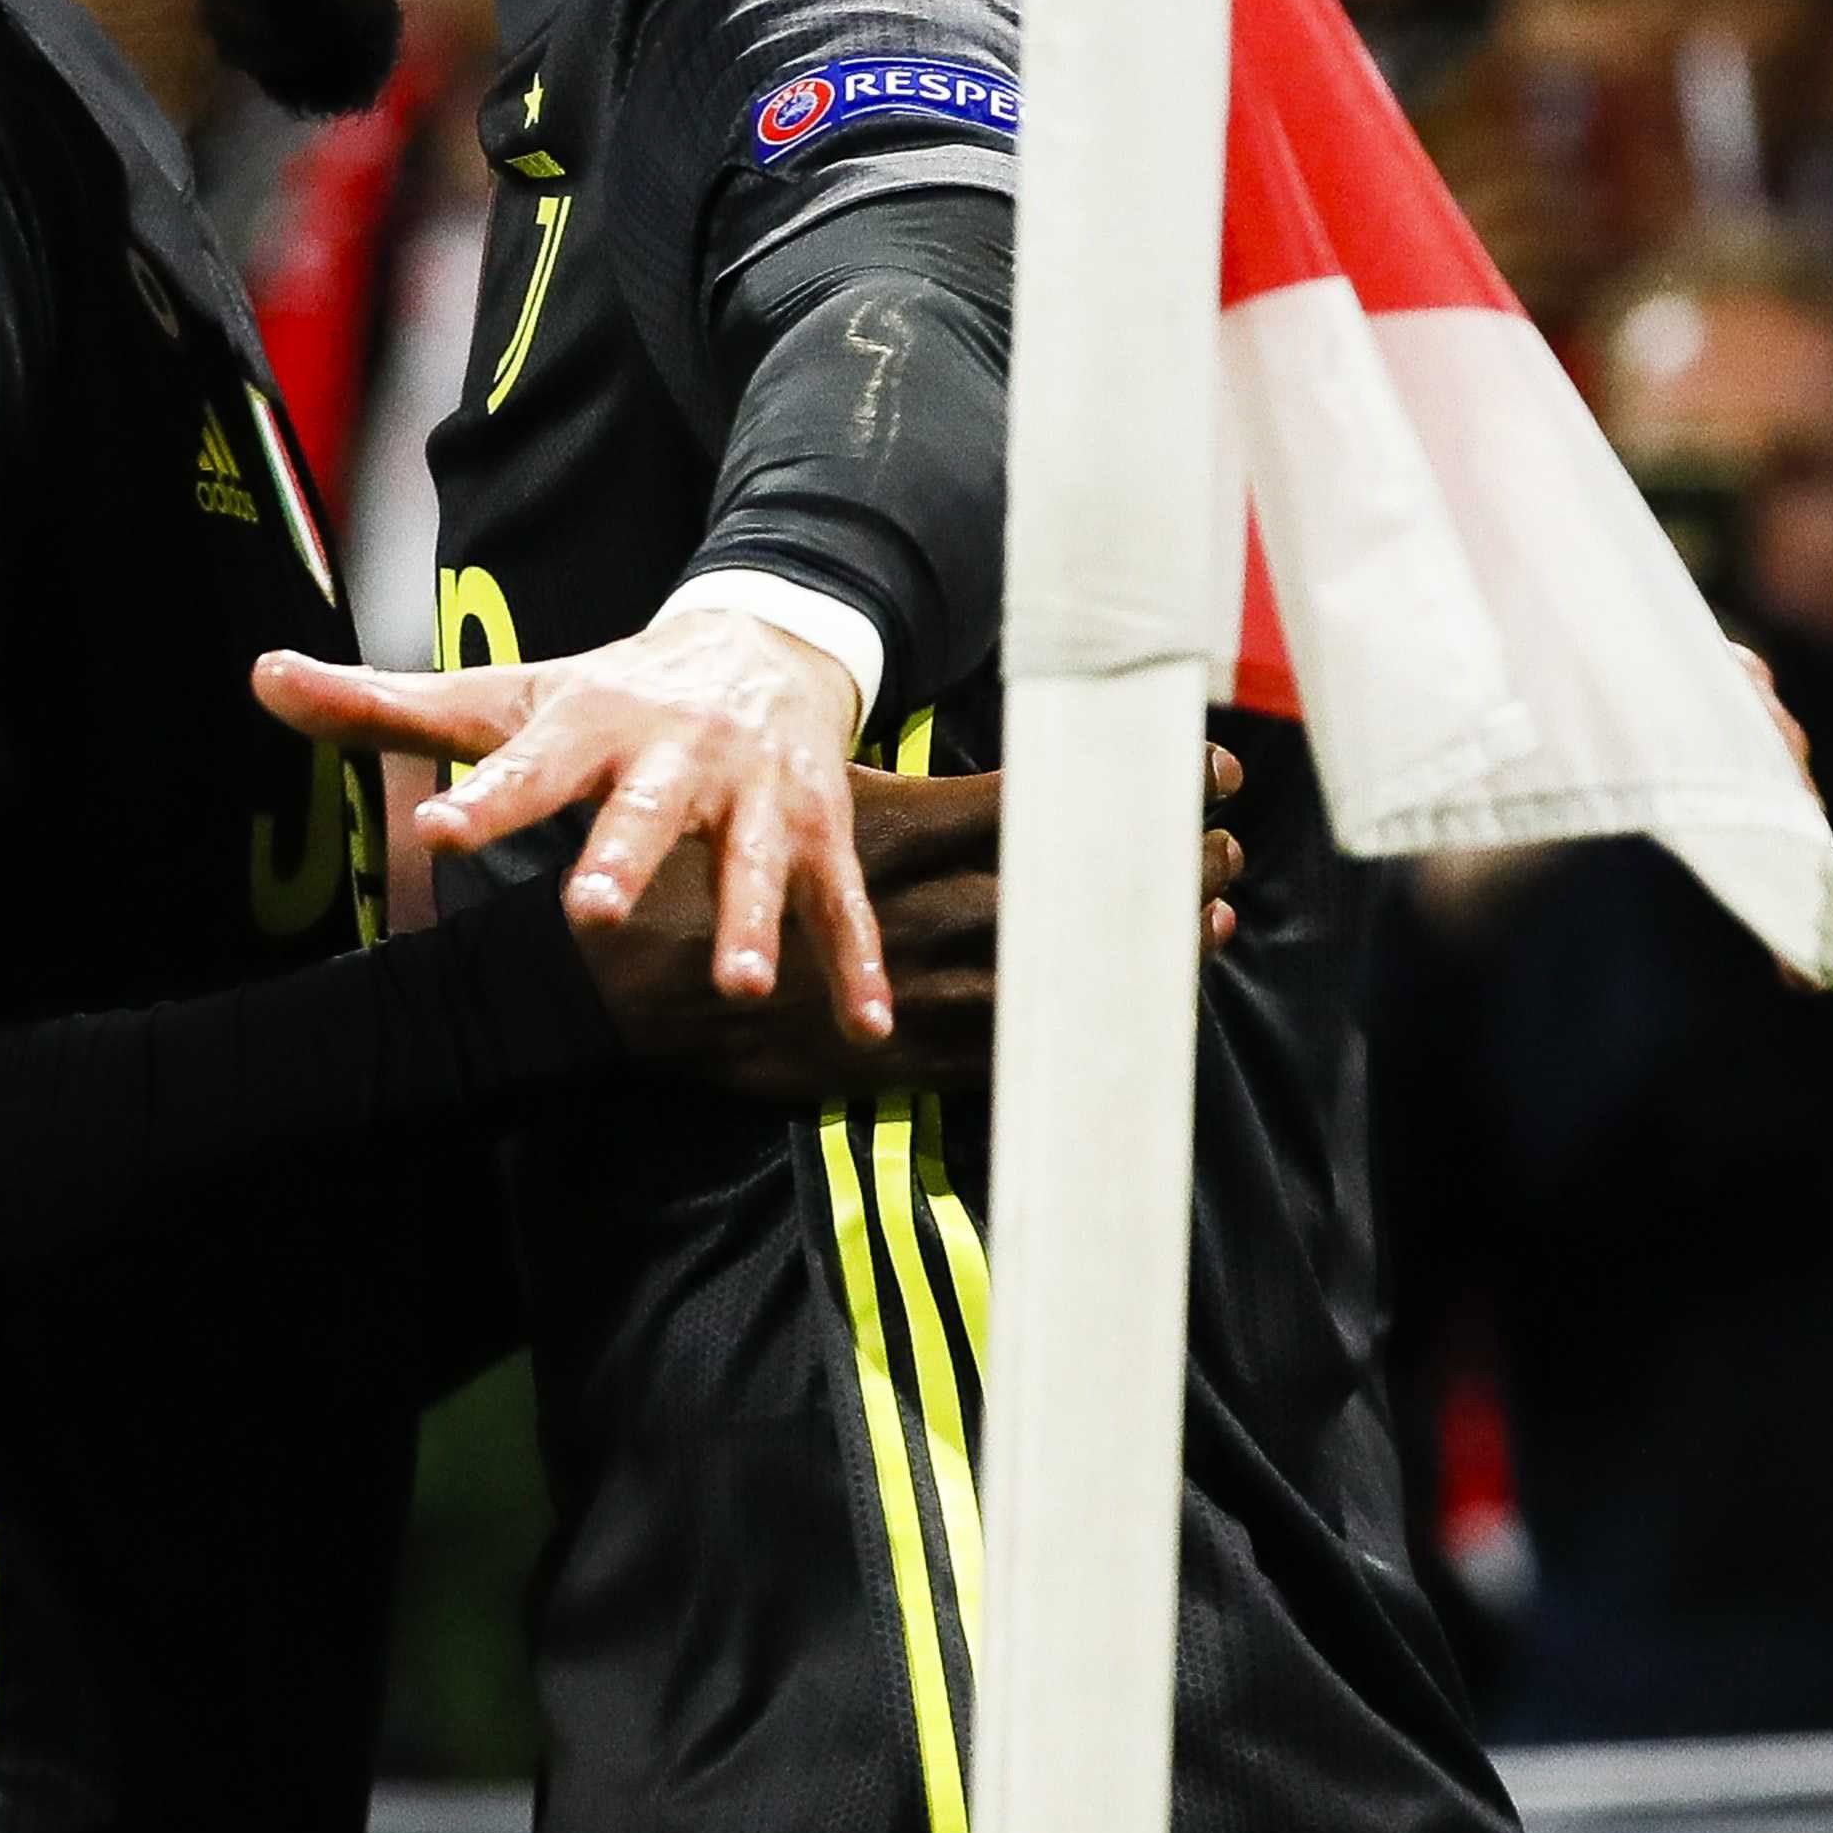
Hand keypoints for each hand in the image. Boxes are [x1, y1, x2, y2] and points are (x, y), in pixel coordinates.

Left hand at [260, 604, 886, 1036]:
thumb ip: (384, 707)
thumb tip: (261, 676)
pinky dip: (857, 962)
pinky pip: (841, 902)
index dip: (483, 798)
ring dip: (755, 922)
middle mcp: (674, 754)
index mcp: (588, 722)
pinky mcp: (820, 827)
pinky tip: (863, 1027)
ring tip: (743, 988)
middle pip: (646, 811)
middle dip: (626, 859)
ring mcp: (755, 794)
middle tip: (595, 913)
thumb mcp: (503, 695)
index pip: (524, 764)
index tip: (437, 830)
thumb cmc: (606, 692)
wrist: (761, 640)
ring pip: (758, 860)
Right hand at [657, 749, 1245, 1101]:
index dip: (1125, 788)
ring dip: (1142, 948)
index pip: (1036, 802)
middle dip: (1157, 865)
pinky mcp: (895, 1063)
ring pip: (1057, 971)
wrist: (612, 979)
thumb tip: (972, 769)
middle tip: (1221, 843)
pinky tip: (1133, 1011)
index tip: (1202, 769)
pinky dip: (1085, 1031)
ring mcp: (910, 993)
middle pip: (1067, 886)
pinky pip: (1013, 1051)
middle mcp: (913, 910)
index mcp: (888, 833)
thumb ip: (882, 798)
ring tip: (1208, 917)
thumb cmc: (695, 872)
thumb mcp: (789, 802)